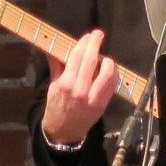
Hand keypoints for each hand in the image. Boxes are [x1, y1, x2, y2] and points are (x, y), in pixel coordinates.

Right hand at [41, 29, 117, 145]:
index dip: (84, 44)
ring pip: (107, 72)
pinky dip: (113, 73)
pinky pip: (112, 84)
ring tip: (104, 57)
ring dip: (107, 61)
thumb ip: (57, 66)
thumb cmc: (56, 106)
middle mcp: (79, 89)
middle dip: (95, 44)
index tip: (88, 36)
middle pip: (91, 61)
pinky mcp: (103, 103)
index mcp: (65, 83)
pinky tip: (109, 69)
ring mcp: (93, 97)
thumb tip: (55, 48)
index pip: (77, 57)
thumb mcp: (53, 86)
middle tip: (98, 34)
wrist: (63, 130)